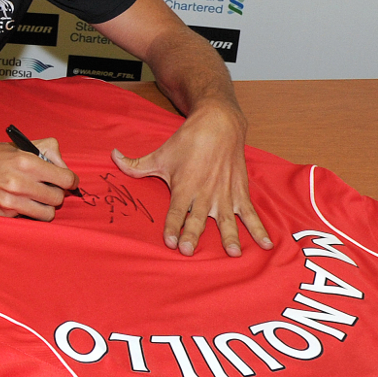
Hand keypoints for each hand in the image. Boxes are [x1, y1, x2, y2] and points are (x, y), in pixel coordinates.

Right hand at [0, 138, 78, 221]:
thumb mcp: (16, 145)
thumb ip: (44, 150)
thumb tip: (63, 165)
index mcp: (26, 161)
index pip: (65, 178)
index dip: (70, 180)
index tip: (68, 182)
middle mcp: (20, 183)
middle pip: (58, 198)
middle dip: (57, 193)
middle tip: (49, 189)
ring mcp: (12, 201)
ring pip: (48, 213)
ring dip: (45, 206)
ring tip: (37, 198)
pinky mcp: (4, 214)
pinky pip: (29, 217)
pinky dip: (28, 211)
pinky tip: (19, 202)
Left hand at [111, 105, 271, 256]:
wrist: (219, 124)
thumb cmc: (188, 140)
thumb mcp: (160, 154)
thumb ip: (136, 164)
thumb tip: (112, 157)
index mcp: (184, 186)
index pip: (175, 211)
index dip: (172, 226)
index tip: (170, 241)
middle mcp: (205, 193)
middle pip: (198, 218)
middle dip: (193, 234)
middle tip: (189, 249)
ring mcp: (224, 194)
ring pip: (226, 219)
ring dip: (229, 236)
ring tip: (232, 252)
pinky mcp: (240, 192)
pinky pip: (250, 213)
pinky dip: (258, 228)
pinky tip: (265, 243)